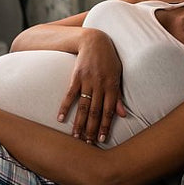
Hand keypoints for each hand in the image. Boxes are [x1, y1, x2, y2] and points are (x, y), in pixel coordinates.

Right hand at [57, 29, 126, 143]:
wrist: (95, 41)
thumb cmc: (109, 59)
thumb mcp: (118, 75)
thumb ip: (119, 96)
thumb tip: (123, 114)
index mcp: (112, 86)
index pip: (109, 111)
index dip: (106, 126)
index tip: (102, 140)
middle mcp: (100, 85)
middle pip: (96, 111)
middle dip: (92, 129)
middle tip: (88, 143)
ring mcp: (87, 81)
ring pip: (83, 106)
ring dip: (79, 122)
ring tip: (76, 136)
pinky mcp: (76, 76)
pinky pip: (70, 94)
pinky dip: (65, 107)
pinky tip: (60, 118)